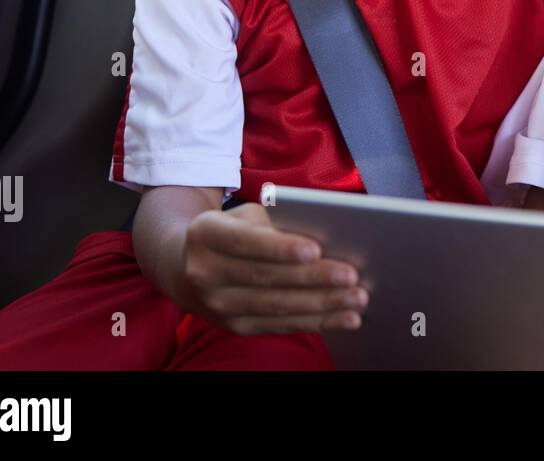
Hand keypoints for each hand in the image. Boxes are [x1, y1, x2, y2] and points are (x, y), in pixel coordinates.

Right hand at [177, 202, 367, 334]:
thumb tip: (329, 236)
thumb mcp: (244, 216)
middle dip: (313, 278)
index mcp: (205, 235)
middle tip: (352, 276)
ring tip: (357, 298)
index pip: (245, 242)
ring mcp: (217, 305)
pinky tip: (346, 318)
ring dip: (323, 305)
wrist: (186, 266)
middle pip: (266, 278)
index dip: (280, 248)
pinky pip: (281, 326)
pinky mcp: (234, 326)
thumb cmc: (233, 231)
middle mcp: (205, 273)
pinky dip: (318, 323)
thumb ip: (276, 222)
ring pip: (277, 306)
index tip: (314, 249)